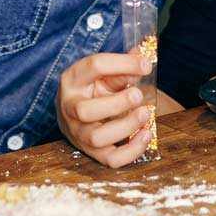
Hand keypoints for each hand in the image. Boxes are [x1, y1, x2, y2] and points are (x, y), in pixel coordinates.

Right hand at [56, 51, 153, 166]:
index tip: (145, 65)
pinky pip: (110, 159)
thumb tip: (144, 56)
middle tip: (138, 95)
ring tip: (145, 114)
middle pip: (86, 111)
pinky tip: (146, 134)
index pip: (93, 67)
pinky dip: (132, 150)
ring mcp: (78, 133)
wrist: (77, 113)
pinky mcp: (91, 152)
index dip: (122, 63)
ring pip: (97, 137)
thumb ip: (124, 66)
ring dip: (126, 126)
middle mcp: (69, 107)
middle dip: (117, 103)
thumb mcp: (105, 73)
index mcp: (72, 80)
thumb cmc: (95, 88)